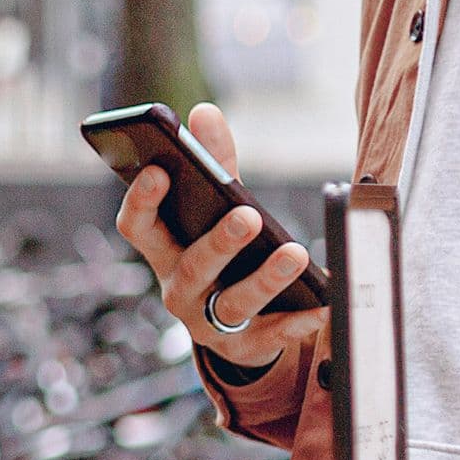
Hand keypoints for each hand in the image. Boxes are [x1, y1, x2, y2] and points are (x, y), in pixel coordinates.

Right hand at [113, 102, 326, 372]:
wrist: (235, 326)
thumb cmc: (221, 253)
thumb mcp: (214, 208)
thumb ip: (213, 163)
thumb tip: (205, 111)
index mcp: (162, 251)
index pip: (137, 227)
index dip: (142, 201)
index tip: (158, 171)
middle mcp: (177, 289)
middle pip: (192, 266)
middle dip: (218, 242)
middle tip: (247, 215)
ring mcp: (208, 323)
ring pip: (233, 303)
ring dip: (265, 279)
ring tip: (296, 254)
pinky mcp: (243, 348)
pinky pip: (271, 337)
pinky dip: (297, 322)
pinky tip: (322, 304)